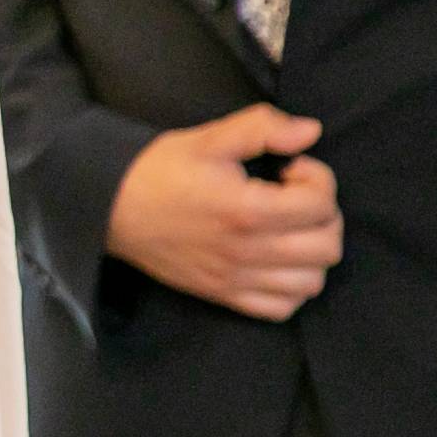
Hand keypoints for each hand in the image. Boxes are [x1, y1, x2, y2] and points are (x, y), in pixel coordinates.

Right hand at [105, 104, 341, 321]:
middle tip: (294, 197)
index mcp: (245, 210)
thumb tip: (311, 131)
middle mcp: (246, 252)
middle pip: (327, 247)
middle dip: (323, 215)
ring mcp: (235, 280)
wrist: (110, 206)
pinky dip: (292, 287)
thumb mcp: (209, 138)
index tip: (288, 168)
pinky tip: (277, 259)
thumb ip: (262, 127)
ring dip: (312, 252)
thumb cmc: (159, 170)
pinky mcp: (224, 296)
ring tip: (288, 229)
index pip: (321, 205)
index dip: (317, 178)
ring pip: (311, 282)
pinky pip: (282, 309)